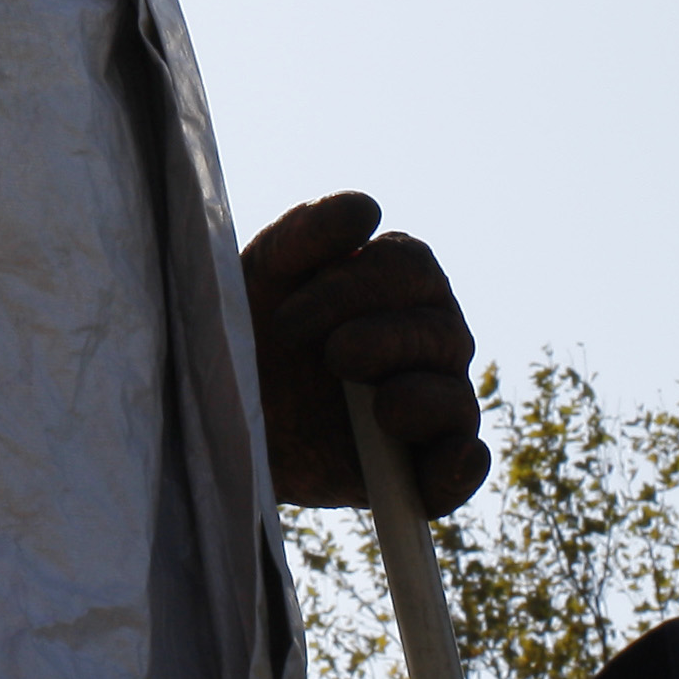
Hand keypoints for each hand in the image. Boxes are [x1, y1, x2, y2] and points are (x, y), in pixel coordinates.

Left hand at [247, 191, 484, 514]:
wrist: (216, 415)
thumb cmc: (244, 333)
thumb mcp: (257, 277)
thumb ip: (305, 235)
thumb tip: (367, 210)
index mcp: (396, 285)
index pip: (411, 268)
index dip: (356, 287)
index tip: (287, 319)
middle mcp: (425, 341)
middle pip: (441, 332)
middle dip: (385, 341)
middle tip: (332, 355)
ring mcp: (428, 406)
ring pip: (457, 398)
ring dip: (423, 399)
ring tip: (383, 407)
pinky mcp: (415, 469)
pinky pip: (463, 464)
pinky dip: (461, 465)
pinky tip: (448, 459)